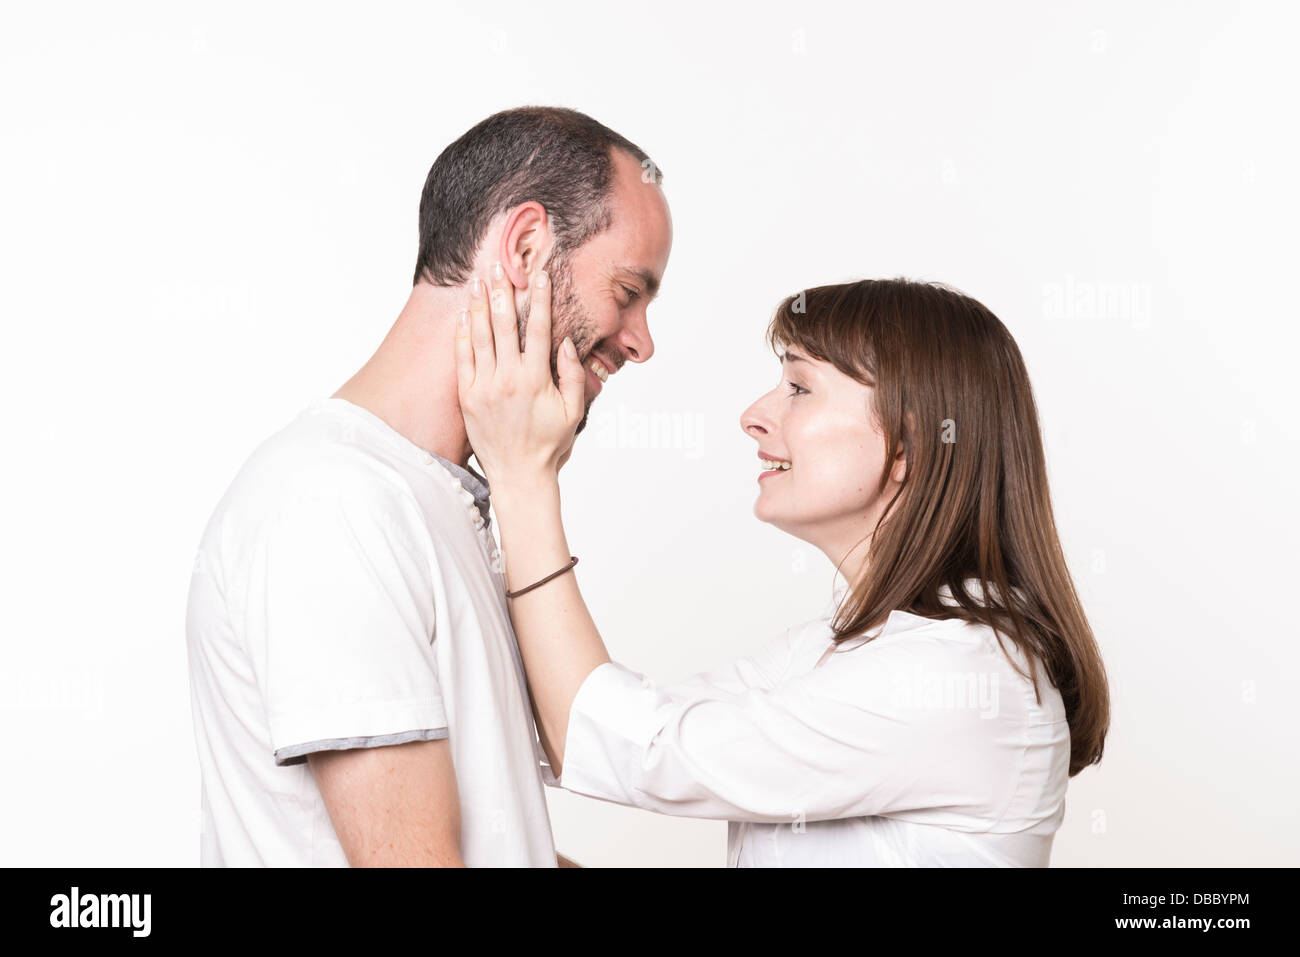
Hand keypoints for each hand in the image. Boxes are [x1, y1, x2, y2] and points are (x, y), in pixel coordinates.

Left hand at [454, 263, 585, 485]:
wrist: (519, 475)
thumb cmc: (550, 444)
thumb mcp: (573, 411)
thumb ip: (571, 375)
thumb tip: (565, 343)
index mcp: (535, 379)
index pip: (539, 329)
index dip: (540, 299)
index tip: (540, 275)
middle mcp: (507, 379)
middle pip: (505, 324)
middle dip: (504, 291)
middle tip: (500, 266)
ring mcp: (484, 387)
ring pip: (480, 336)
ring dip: (480, 305)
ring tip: (478, 280)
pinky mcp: (467, 397)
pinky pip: (463, 358)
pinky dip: (463, 334)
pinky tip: (465, 314)